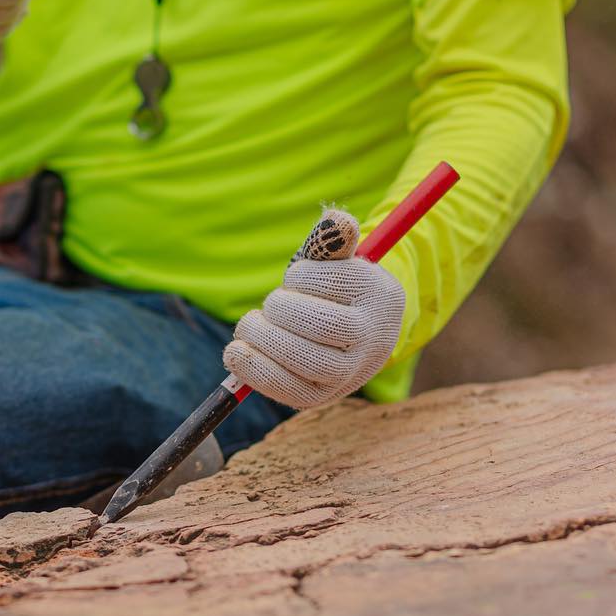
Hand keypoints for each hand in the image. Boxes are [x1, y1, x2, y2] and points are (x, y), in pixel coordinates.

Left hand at [223, 209, 404, 409]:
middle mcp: (371, 339)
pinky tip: (235, 353)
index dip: (302, 276)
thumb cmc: (339, 291)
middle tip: (268, 305)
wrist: (361, 336)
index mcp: (379, 297)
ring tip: (248, 326)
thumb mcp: (341, 260)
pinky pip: (288, 390)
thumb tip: (336, 219)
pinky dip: (254, 372)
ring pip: (305, 361)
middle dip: (280, 309)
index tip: (294, 277)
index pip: (336, 282)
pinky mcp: (321, 396)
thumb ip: (334, 238)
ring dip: (263, 339)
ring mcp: (348, 374)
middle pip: (320, 325)